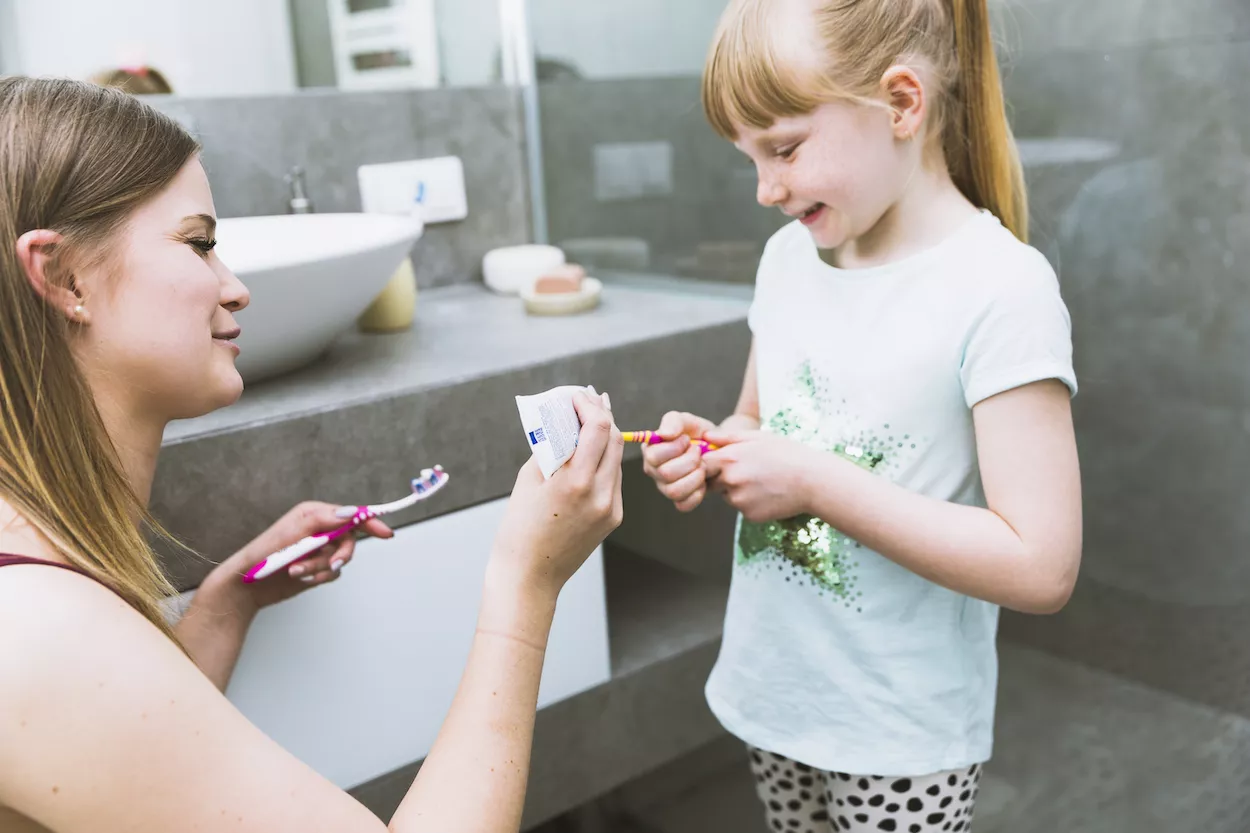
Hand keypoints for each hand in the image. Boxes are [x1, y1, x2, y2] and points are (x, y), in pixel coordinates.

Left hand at [206, 502, 394, 616]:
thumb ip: (325, 520)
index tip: (385, 533)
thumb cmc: (262, 553)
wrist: (246, 584)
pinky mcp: (317, 568)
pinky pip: (332, 574)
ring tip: (299, 571)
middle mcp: (319, 530)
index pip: (350, 515)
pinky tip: (301, 577)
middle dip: (339, 555)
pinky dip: (319, 577)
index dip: (370, 522)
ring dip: (321, 568)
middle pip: (349, 540)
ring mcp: (318, 550)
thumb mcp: (294, 531)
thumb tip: (352, 512)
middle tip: (332, 565)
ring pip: (340, 559)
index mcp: (315, 514)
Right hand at [490, 391, 623, 598]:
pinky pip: (613, 479)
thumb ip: (551, 448)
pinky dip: (603, 460)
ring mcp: (611, 508)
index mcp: (576, 483)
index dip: (590, 405)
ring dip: (605, 436)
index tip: (577, 395)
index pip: (598, 428)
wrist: (529, 578)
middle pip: (614, 439)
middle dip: (600, 415)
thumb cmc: (519, 530)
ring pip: (616, 458)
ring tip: (588, 419)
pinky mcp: (614, 517)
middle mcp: (601, 494)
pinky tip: (590, 451)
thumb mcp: (528, 480)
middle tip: (585, 400)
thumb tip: (563, 423)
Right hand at [641, 411, 718, 512]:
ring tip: (702, 465)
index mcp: (650, 450)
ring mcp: (665, 487)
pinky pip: (684, 505)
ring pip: (674, 491)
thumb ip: (674, 421)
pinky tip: (703, 480)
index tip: (687, 439)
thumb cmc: (697, 433)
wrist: (717, 448)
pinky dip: (698, 493)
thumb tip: (665, 434)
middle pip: (666, 474)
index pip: (653, 456)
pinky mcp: (679, 500)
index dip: (674, 448)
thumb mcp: (687, 421)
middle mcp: (654, 471)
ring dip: (695, 476)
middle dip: (690, 461)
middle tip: (699, 452)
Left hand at [702, 428, 814, 522]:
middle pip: (712, 482)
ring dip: (738, 490)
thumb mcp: (758, 437)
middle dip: (723, 477)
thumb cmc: (788, 453)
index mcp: (729, 459)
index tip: (720, 462)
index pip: (701, 465)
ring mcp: (739, 500)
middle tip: (750, 470)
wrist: (813, 480)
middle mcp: (730, 481)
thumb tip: (706, 438)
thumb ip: (728, 438)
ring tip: (764, 481)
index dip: (708, 464)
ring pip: (728, 496)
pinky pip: (743, 508)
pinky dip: (751, 502)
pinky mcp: (749, 515)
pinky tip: (769, 493)